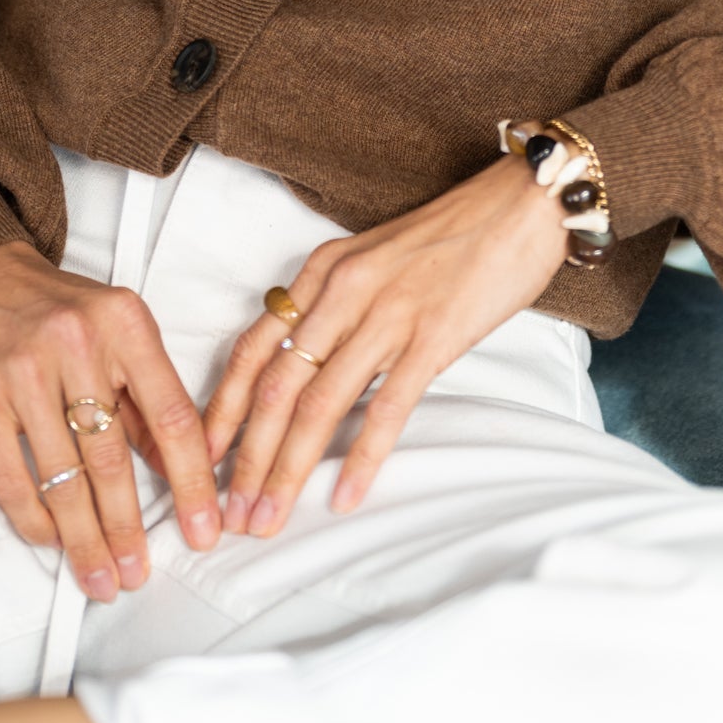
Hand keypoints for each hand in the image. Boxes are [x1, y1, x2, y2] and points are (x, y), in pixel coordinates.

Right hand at [0, 239, 221, 599]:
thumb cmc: (51, 306)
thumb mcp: (116, 331)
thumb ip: (147, 395)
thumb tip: (179, 465)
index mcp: (126, 324)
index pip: (173, 417)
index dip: (193, 483)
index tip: (204, 528)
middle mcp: (78, 343)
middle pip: (114, 459)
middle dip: (129, 528)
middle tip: (138, 572)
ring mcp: (26, 370)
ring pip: (65, 477)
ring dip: (85, 539)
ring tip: (100, 575)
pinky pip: (13, 477)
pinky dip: (35, 519)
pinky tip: (52, 540)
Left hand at [203, 156, 568, 537]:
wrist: (520, 204)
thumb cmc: (451, 234)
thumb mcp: (372, 258)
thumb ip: (335, 305)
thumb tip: (303, 367)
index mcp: (322, 271)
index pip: (252, 349)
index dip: (221, 410)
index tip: (202, 460)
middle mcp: (343, 291)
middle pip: (275, 387)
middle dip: (247, 459)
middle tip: (231, 515)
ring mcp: (387, 313)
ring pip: (319, 404)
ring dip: (288, 469)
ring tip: (270, 518)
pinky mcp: (433, 336)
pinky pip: (386, 407)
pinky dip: (361, 458)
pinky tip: (344, 496)